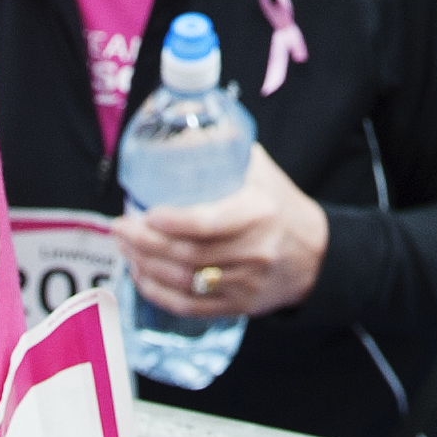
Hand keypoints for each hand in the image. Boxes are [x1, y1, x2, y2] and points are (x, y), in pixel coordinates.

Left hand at [118, 146, 329, 318]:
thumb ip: (226, 149)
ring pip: (185, 282)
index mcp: (259, 212)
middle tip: (120, 227)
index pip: (209, 222)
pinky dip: (159, 294)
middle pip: (189, 254)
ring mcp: (246, 283)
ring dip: (146, 266)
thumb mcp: (261, 172)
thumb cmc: (280, 205)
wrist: (316, 254)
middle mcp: (254, 251)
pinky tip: (140, 277)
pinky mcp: (239, 307)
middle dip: (145, 243)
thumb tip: (180, 129)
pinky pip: (190, 307)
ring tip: (124, 247)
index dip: (173, 222)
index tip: (145, 212)